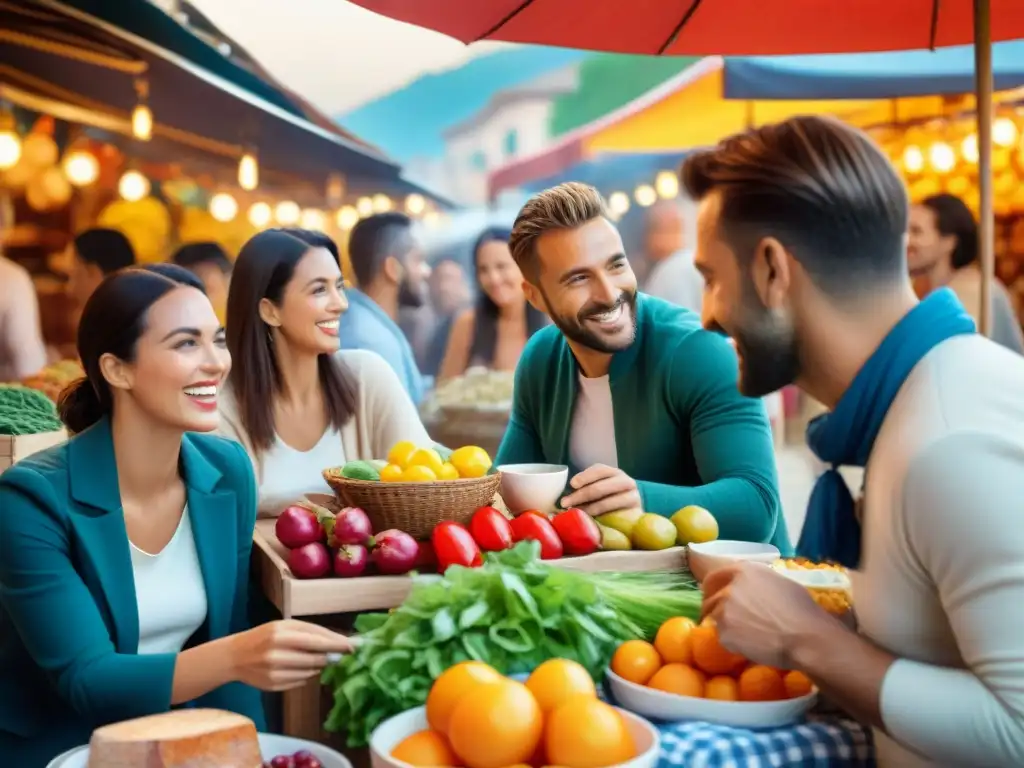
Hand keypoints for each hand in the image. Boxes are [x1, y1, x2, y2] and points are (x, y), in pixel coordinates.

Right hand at [229, 619, 353, 690]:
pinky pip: (300, 681)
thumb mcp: (283, 626)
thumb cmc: (264, 636)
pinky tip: (300, 668)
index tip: (353, 646)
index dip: (336, 643)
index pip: (316, 639)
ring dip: (318, 666)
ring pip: (309, 671)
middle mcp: (276, 652)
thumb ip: (309, 633)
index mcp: (281, 632)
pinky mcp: (273, 685)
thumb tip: (337, 643)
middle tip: (341, 656)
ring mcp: (274, 671)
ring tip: (316, 660)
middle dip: (330, 657)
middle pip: (314, 657)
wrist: (235, 656)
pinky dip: (306, 675)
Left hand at [560, 464, 641, 516]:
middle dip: (580, 496)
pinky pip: (614, 514)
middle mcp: (625, 481)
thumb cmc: (610, 498)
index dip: (585, 477)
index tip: (572, 484)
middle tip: (565, 503)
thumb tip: (566, 496)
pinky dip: (600, 517)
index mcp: (613, 472)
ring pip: (606, 503)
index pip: (599, 470)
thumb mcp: (600, 487)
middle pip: (600, 488)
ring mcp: (632, 496)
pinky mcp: (635, 511)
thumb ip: (587, 487)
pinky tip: (589, 519)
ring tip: (575, 513)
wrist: (632, 511)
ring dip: (587, 509)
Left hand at [700, 561, 833, 669]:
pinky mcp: (724, 633)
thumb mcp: (780, 582)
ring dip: (726, 626)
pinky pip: (723, 638)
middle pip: (709, 599)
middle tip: (726, 620)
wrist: (805, 638)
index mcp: (743, 571)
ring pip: (715, 619)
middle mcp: (729, 587)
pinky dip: (733, 643)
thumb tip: (750, 587)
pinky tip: (751, 645)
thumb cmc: (802, 610)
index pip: (714, 577)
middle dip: (714, 608)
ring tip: (745, 636)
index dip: (712, 588)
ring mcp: (724, 610)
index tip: (713, 596)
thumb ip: (756, 582)